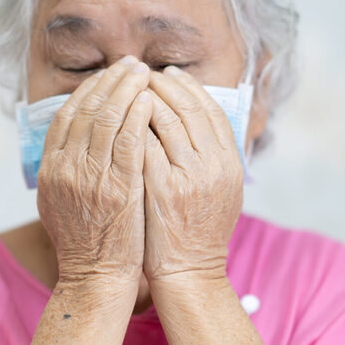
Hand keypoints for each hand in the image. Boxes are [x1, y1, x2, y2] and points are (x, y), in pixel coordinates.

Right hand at [36, 56, 153, 286]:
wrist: (95, 278)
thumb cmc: (86, 242)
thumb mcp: (59, 202)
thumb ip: (65, 167)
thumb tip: (74, 136)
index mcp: (51, 169)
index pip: (67, 115)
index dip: (88, 90)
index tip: (107, 75)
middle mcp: (66, 169)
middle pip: (87, 110)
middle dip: (110, 81)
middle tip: (130, 63)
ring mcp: (90, 179)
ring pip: (107, 120)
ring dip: (126, 90)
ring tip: (144, 72)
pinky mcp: (118, 190)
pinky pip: (128, 143)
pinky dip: (138, 117)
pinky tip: (150, 100)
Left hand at [143, 66, 243, 282]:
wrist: (190, 272)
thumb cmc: (198, 232)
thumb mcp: (218, 189)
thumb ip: (210, 155)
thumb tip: (193, 118)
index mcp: (230, 162)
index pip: (210, 109)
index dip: (188, 87)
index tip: (168, 73)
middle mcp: (215, 165)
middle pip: (189, 107)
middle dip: (163, 84)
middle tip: (141, 72)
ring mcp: (190, 177)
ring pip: (167, 121)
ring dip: (144, 98)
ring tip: (125, 87)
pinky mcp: (163, 189)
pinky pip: (145, 145)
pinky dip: (131, 127)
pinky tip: (115, 115)